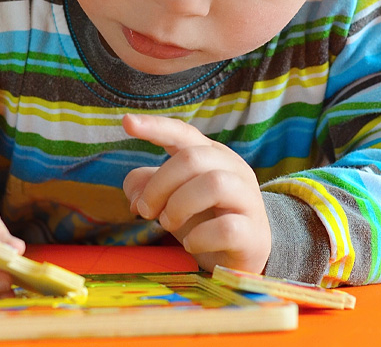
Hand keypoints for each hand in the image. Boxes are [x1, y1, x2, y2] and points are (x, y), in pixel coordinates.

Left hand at [122, 114, 270, 273]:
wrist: (239, 258)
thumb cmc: (202, 220)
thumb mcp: (170, 198)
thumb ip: (147, 186)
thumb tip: (135, 198)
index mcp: (211, 155)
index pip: (183, 132)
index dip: (155, 126)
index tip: (126, 122)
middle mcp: (233, 169)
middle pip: (192, 158)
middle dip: (159, 185)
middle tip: (145, 211)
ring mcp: (248, 199)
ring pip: (214, 184)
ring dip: (178, 206)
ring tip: (168, 224)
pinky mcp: (253, 232)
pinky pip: (226, 228)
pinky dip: (199, 238)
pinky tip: (191, 245)